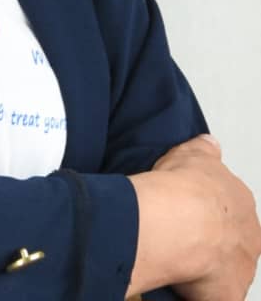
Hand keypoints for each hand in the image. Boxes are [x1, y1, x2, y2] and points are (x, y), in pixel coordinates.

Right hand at [152, 134, 260, 299]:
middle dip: (214, 241)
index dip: (209, 212)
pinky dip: (205, 294)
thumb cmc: (183, 188)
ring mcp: (243, 267)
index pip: (229, 209)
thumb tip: (211, 145)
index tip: (190, 213)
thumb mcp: (192, 153)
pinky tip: (184, 287)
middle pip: (234, 241)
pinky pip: (218, 298)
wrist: (180, 221)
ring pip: (228, 269)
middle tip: (185, 238)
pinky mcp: (230, 295)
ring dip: (210, 268)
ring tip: (181, 262)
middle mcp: (250, 235)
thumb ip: (204, 150)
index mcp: (242, 202)